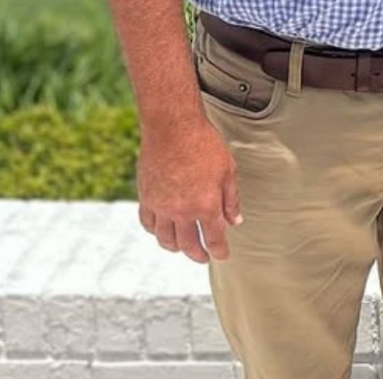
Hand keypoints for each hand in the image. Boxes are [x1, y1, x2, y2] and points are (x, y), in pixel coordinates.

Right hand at [136, 118, 241, 262]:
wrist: (173, 125)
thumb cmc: (203, 142)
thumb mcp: (228, 169)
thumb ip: (231, 199)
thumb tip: (235, 220)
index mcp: (206, 205)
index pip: (214, 240)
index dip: (219, 251)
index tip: (222, 255)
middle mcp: (182, 211)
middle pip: (189, 245)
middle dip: (198, 254)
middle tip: (203, 256)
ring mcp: (161, 206)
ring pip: (166, 239)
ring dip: (175, 247)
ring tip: (181, 246)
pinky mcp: (146, 196)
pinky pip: (148, 223)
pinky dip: (155, 231)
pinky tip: (161, 228)